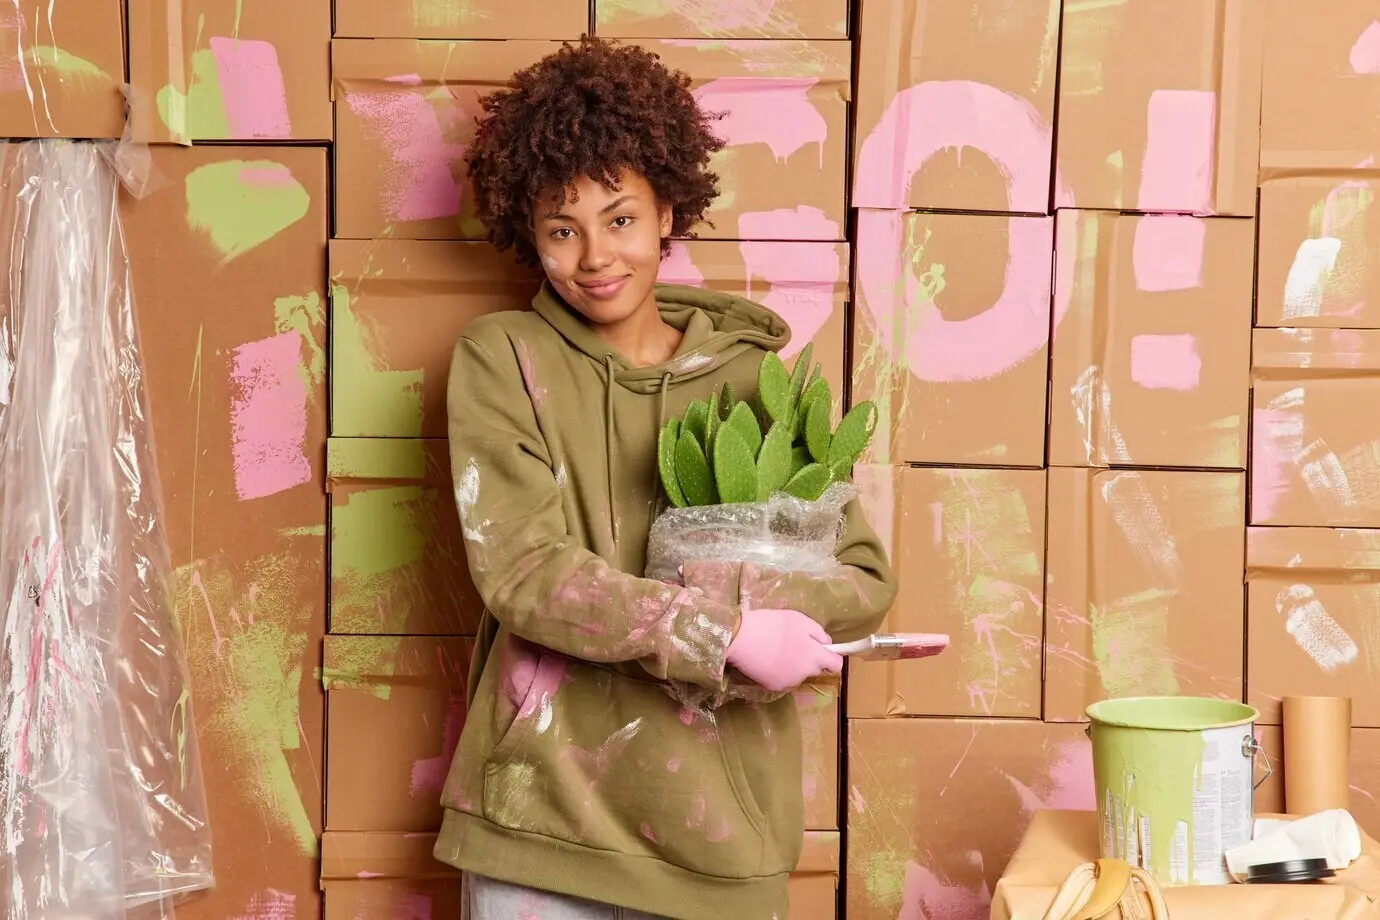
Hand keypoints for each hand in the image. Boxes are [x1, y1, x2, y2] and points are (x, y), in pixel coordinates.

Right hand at [725, 607, 841, 692]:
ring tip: (776, 651)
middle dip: (809, 659)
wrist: (741, 639)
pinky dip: (779, 672)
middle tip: (793, 644)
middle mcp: (805, 673)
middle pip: (815, 668)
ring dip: (794, 666)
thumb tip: (827, 644)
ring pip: (798, 675)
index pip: (836, 665)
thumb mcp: (799, 619)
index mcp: (815, 656)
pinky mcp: (774, 687)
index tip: (822, 650)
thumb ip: (819, 633)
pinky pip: (783, 679)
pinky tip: (767, 659)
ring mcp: (789, 683)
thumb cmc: (772, 625)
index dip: (831, 656)